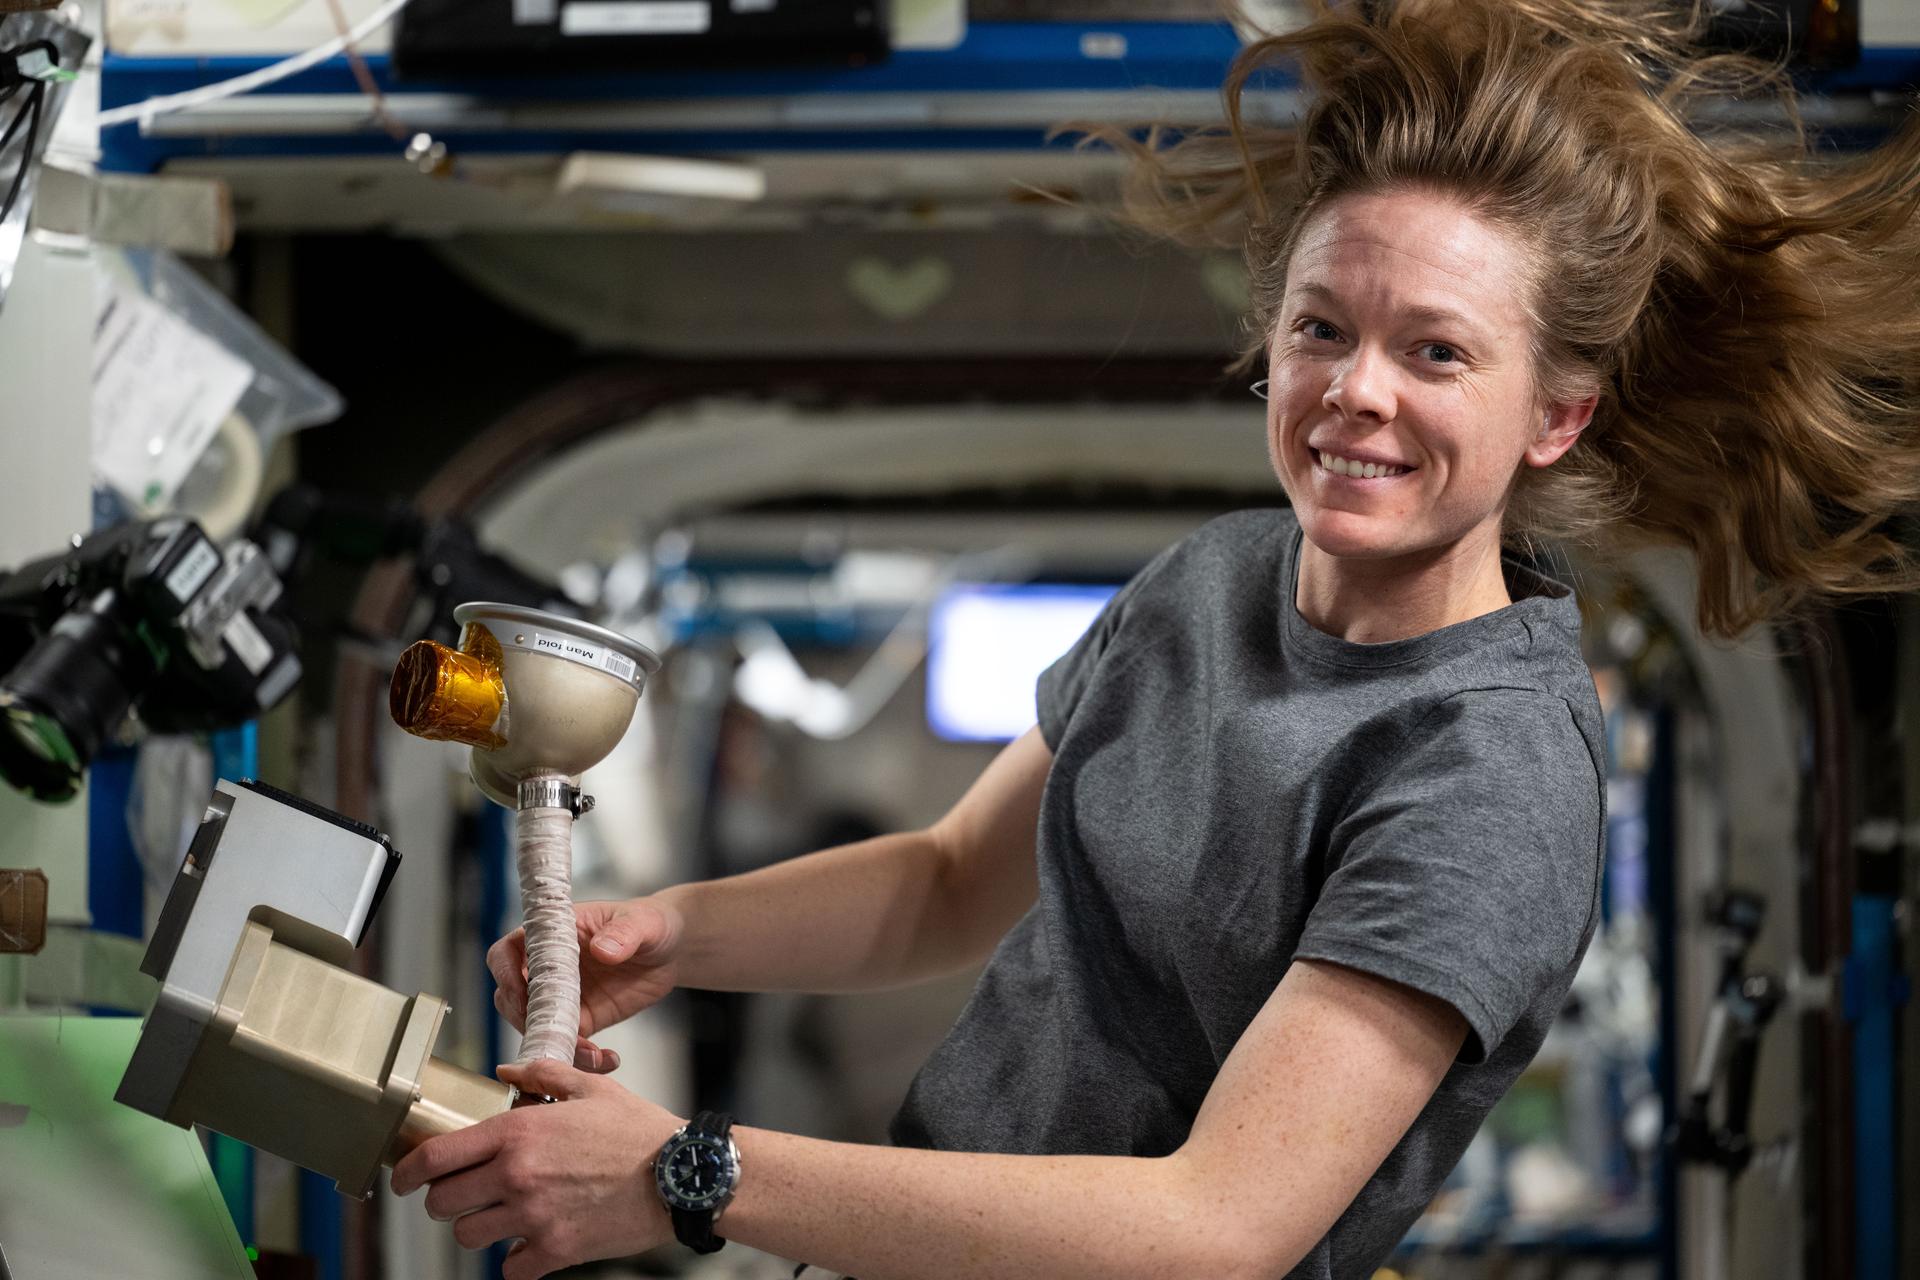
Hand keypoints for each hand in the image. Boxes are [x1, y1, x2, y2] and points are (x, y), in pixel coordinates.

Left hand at [390, 1059, 681, 1279]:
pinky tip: (530, 1245)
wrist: (681, 1174)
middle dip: (444, 1200)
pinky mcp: (555, 1250)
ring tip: (500, 1218)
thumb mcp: (591, 1087)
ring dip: (478, 1229)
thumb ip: (541, 1076)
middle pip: (442, 1202)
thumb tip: (506, 1073)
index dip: (407, 1172)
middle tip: (461, 1196)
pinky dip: (515, 1262)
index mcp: (519, 1131)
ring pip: (469, 1237)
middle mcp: (517, 1174)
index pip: (436, 1157)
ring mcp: (534, 1216)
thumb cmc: (639, 1130)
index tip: (402, 1180)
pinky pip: (510, 1269)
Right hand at [487, 896, 683, 1072]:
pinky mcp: (580, 1021)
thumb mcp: (642, 923)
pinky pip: (568, 1044)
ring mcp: (560, 997)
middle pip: (511, 997)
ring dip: (555, 1046)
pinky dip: (581, 1058)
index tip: (522, 994)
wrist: (670, 950)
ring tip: (592, 1055)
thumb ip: (623, 933)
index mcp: (552, 935)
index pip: (508, 951)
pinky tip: (606, 1060)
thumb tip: (602, 950)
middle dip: (527, 1021)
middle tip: (555, 1035)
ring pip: (536, 1028)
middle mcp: (547, 968)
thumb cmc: (649, 923)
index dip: (506, 973)